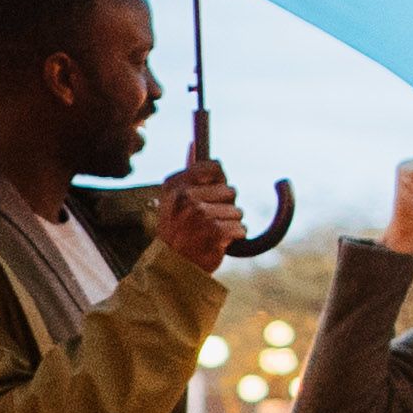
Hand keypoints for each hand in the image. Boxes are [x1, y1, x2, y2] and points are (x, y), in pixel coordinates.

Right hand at [147, 149, 246, 272]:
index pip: (215, 167)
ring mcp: (200, 215)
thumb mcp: (174, 200)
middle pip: (230, 190)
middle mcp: (186, 197)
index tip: (212, 194)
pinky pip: (240, 228)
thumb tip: (194, 143)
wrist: (172, 269)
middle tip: (206, 221)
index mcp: (175, 185)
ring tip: (209, 234)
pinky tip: (217, 244)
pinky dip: (234, 237)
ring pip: (237, 211)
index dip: (219, 182)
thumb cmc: (177, 232)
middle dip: (225, 206)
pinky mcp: (215, 232)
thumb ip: (188, 173)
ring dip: (230, 224)